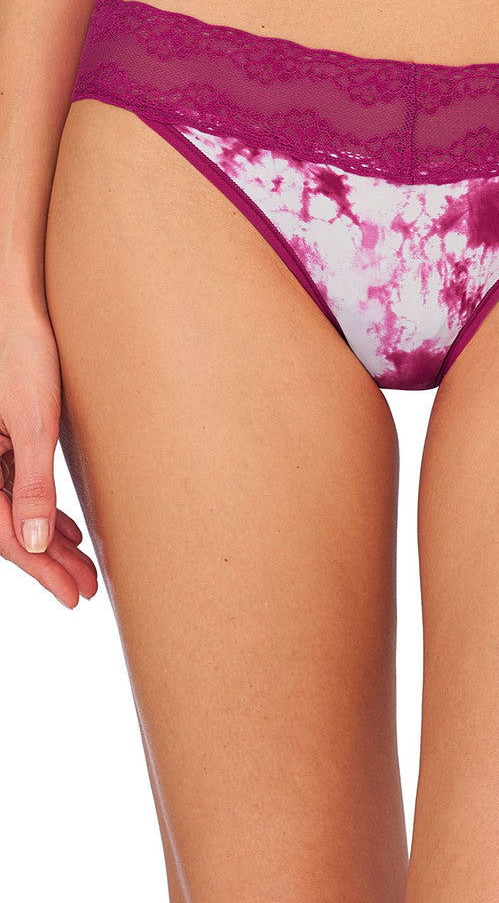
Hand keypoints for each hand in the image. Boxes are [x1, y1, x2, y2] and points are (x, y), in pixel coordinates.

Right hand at [0, 307, 97, 607]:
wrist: (17, 306)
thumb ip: (33, 483)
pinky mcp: (0, 437)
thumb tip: (36, 542)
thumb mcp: (35, 422)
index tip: (74, 596)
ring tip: (85, 565)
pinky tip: (69, 529)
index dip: (41, 570)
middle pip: (10, 526)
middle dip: (50, 562)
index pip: (5, 533)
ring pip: (16, 509)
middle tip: (87, 589)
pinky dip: (44, 509)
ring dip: (50, 538)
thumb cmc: (23, 355)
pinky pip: (18, 486)